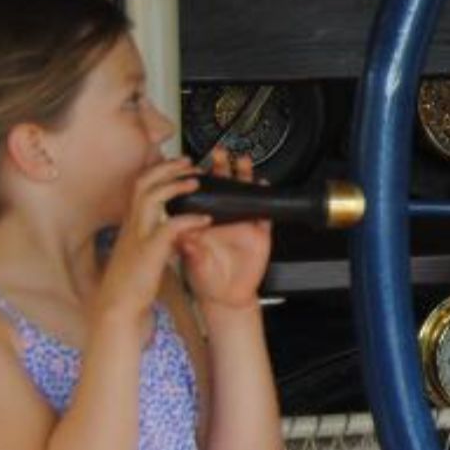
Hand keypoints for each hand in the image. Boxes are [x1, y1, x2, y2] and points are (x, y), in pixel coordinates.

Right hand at [96, 156, 210, 326]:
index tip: (176, 164)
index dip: (157, 171)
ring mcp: (138, 236)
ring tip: (197, 181)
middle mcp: (132, 225)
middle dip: (166, 168)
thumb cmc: (131, 284)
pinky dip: (189, 219)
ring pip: (151, 197)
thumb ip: (154, 238)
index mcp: (132, 225)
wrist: (117, 308)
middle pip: (143, 183)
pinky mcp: (148, 252)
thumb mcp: (141, 254)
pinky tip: (205, 218)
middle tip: (189, 162)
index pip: (139, 187)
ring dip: (175, 185)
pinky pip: (169, 227)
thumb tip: (174, 229)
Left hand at [174, 146, 273, 309]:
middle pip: (223, 187)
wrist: (226, 297)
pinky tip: (264, 188)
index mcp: (203, 222)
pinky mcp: (259, 235)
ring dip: (244, 177)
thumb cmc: (205, 279)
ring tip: (243, 161)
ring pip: (245, 195)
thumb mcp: (193, 265)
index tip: (194, 165)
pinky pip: (265, 213)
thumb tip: (183, 236)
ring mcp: (242, 225)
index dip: (198, 177)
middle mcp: (223, 220)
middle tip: (218, 153)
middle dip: (221, 167)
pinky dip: (265, 201)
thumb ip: (190, 250)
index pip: (201, 193)